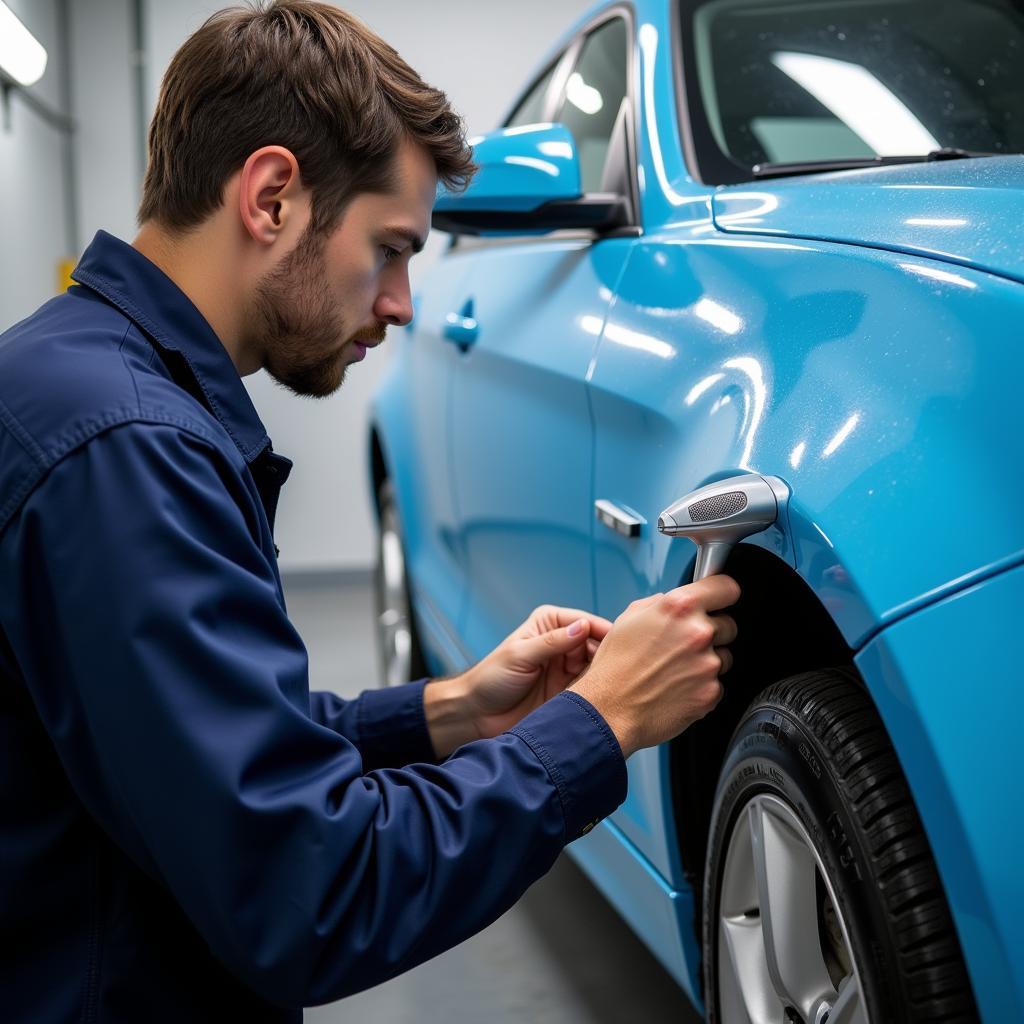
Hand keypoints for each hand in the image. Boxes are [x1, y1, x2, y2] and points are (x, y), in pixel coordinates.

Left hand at [465, 604, 612, 738]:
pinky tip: (611, 697)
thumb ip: (552, 642)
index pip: (584, 622)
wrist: (477, 715)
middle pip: (597, 644)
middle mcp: (562, 643)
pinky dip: (602, 692)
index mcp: (549, 623)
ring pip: (598, 667)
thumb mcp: (520, 655)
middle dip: (610, 654)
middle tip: (626, 666)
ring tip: (621, 683)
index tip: (621, 641)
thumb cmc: (491, 679)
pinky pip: (593, 689)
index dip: (603, 631)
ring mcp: (568, 668)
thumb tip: (582, 627)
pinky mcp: (570, 692)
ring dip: (608, 674)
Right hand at [570, 576, 740, 758]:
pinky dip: (702, 686)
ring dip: (706, 662)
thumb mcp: (628, 619)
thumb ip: (659, 604)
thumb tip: (672, 602)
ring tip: (675, 671)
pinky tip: (676, 688)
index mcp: (679, 607)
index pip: (726, 588)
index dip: (722, 593)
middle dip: (712, 633)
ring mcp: (708, 664)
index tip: (721, 599)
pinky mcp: (711, 692)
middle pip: (728, 625)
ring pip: (724, 657)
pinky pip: (717, 684)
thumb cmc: (615, 667)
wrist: (609, 710)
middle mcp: (698, 632)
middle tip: (683, 646)